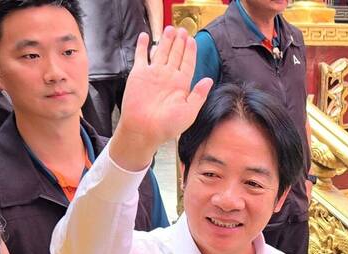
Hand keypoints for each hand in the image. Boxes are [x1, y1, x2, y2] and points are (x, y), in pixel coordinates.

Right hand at [111, 27, 213, 169]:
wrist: (144, 130)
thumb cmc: (167, 126)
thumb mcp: (189, 112)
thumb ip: (198, 95)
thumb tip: (209, 80)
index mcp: (181, 85)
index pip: (188, 63)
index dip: (190, 51)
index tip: (193, 40)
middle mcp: (168, 77)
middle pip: (176, 54)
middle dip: (180, 42)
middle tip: (182, 30)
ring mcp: (153, 74)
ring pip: (161, 52)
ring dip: (166, 40)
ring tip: (170, 29)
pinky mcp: (139, 74)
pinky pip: (141, 56)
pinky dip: (142, 46)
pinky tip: (145, 37)